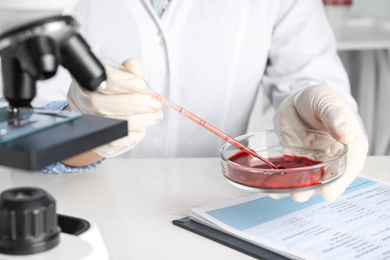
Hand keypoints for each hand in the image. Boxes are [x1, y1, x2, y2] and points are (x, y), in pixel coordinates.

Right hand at [67, 57, 163, 157]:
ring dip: (142, 119)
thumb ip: (131, 70)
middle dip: (136, 103)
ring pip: (115, 123)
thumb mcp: (123, 76)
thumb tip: (135, 67)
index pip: (103, 80)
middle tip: (155, 102)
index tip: (142, 85)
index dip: (123, 82)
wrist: (108, 117)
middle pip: (105, 104)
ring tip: (156, 114)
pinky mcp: (102, 139)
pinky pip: (121, 138)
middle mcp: (85, 101)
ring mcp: (92, 122)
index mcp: (90, 81)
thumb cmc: (117, 93)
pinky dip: (137, 131)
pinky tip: (145, 124)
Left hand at [272, 85, 367, 201]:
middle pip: (325, 179)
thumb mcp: (329, 104)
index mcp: (349, 146)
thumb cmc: (320, 100)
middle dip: (312, 190)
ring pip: (305, 179)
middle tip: (299, 195)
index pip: (348, 167)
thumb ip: (337, 118)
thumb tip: (346, 135)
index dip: (339, 182)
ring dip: (294, 187)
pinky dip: (280, 179)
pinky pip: (289, 172)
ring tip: (280, 192)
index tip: (327, 193)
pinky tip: (270, 183)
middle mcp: (331, 157)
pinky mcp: (294, 159)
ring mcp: (312, 160)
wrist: (298, 99)